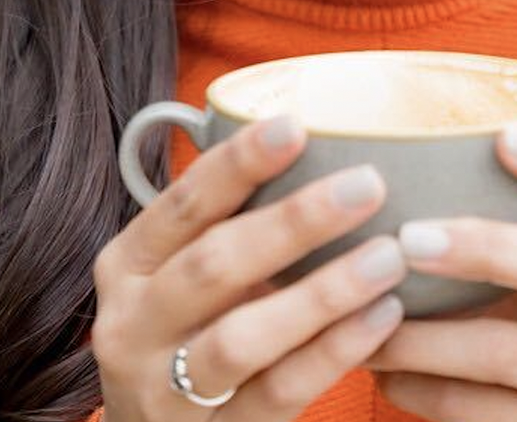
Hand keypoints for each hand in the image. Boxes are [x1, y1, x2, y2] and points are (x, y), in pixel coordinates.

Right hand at [92, 115, 409, 420]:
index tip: (296, 125)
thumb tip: (327, 151)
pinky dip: (333, 351)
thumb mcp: (185, 282)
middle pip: (214, 264)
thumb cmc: (189, 339)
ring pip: (243, 336)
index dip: (238, 163)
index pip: (183, 205)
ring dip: (322, 293)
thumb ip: (231, 228)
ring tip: (388, 257)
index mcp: (128, 267)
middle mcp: (132, 326)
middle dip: (294, 221)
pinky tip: (381, 317)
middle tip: (367, 185)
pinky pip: (278, 391)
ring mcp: (165, 390)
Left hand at [366, 124, 516, 420]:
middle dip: (490, 248)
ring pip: (515, 353)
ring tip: (367, 318)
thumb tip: (381, 161)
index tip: (505, 138)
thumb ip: (507, 214)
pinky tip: (384, 372)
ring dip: (429, 338)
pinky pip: (486, 414)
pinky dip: (424, 391)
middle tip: (409, 240)